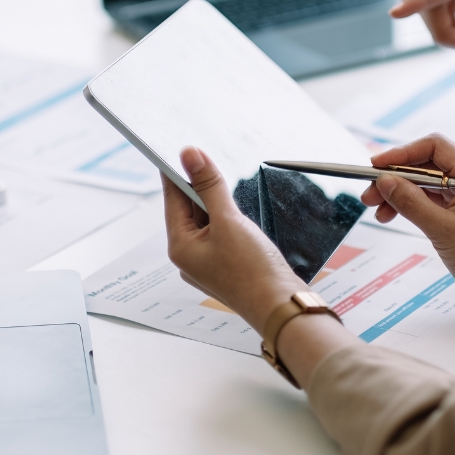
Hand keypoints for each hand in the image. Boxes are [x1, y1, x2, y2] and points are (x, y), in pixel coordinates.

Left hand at [164, 147, 360, 389]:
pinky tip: (237, 207)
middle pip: (188, 208)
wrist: (282, 307)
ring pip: (206, 219)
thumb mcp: (229, 220)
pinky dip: (226, 216)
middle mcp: (189, 256)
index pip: (172, 198)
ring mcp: (207, 262)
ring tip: (223, 178)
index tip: (181, 147)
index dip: (177, 171)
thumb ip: (209, 185)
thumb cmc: (253, 271)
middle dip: (198, 184)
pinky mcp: (226, 265)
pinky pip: (220, 232)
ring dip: (214, 199)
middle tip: (207, 155)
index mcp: (180, 247)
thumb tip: (189, 154)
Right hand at [360, 134, 454, 326]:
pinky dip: (410, 204)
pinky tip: (393, 215)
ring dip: (399, 192)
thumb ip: (411, 203)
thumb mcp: (442, 230)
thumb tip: (385, 181)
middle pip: (425, 164)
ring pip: (425, 182)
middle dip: (395, 176)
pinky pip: (430, 198)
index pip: (433, 147)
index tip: (376, 165)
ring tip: (377, 210)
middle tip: (369, 194)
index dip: (401, 153)